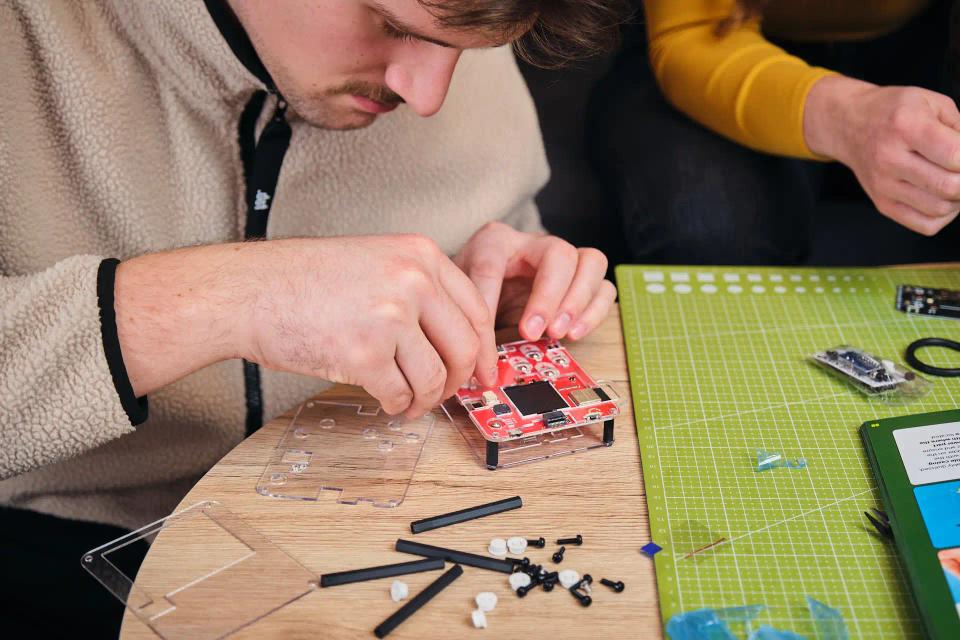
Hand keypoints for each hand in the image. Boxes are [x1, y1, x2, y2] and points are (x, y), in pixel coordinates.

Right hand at [116, 236, 497, 416]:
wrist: (248, 291)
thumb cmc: (302, 279)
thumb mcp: (374, 260)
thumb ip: (417, 288)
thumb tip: (454, 339)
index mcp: (419, 254)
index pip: (475, 308)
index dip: (485, 348)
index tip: (484, 372)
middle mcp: (411, 281)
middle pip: (465, 347)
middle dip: (460, 381)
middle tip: (448, 395)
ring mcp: (388, 318)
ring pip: (435, 377)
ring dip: (426, 399)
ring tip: (410, 402)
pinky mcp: (363, 355)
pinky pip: (400, 394)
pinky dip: (398, 406)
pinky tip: (389, 402)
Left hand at [453, 222, 615, 341]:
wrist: (487, 288)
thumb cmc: (475, 293)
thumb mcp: (462, 301)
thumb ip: (469, 321)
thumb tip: (480, 363)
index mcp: (494, 241)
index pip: (492, 266)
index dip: (489, 302)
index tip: (486, 340)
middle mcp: (534, 242)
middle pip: (558, 253)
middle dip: (547, 297)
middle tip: (533, 331)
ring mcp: (566, 258)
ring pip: (592, 262)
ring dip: (578, 302)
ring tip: (559, 333)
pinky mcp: (584, 279)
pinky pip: (604, 287)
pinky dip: (594, 312)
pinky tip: (574, 333)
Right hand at [804, 76, 959, 234]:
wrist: (849, 125)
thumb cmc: (895, 112)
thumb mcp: (932, 102)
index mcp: (906, 126)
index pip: (955, 155)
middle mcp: (890, 158)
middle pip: (949, 186)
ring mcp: (883, 185)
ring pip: (940, 208)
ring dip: (957, 198)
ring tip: (954, 181)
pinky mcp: (882, 204)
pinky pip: (925, 225)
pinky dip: (943, 215)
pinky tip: (942, 197)